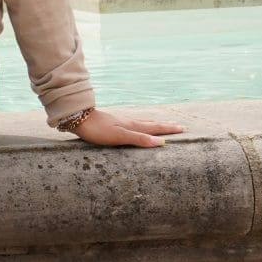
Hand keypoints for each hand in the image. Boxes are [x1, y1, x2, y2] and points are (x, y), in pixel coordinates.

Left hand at [67, 109, 181, 149]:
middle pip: (151, 123)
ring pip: (142, 122)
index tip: (182, 128)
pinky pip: (132, 123)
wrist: (78, 118)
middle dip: (165, 125)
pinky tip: (135, 125)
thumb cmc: (98, 130)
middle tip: (178, 125)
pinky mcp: (112, 123)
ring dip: (154, 124)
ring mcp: (120, 121)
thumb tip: (160, 142)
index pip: (154, 127)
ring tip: (161, 124)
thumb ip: (139, 139)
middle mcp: (129, 122)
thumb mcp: (120, 136)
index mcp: (132, 126)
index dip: (168, 129)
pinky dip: (141, 124)